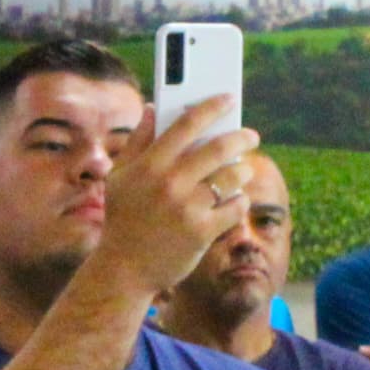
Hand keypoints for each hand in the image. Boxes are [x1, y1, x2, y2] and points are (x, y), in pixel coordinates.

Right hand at [84, 101, 262, 302]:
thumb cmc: (123, 218)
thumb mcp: (119, 177)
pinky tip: (236, 199)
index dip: (211, 107)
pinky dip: (239, 200)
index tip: (229, 98)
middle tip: (251, 136)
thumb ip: (138, 141)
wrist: (124, 270)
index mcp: (149, 165)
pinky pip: (235, 207)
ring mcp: (188, 208)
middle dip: (241, 138)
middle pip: (218, 148)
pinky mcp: (202, 232)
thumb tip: (152, 107)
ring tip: (243, 170)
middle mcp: (169, 183)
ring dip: (242, 170)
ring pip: (231, 177)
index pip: (186, 125)